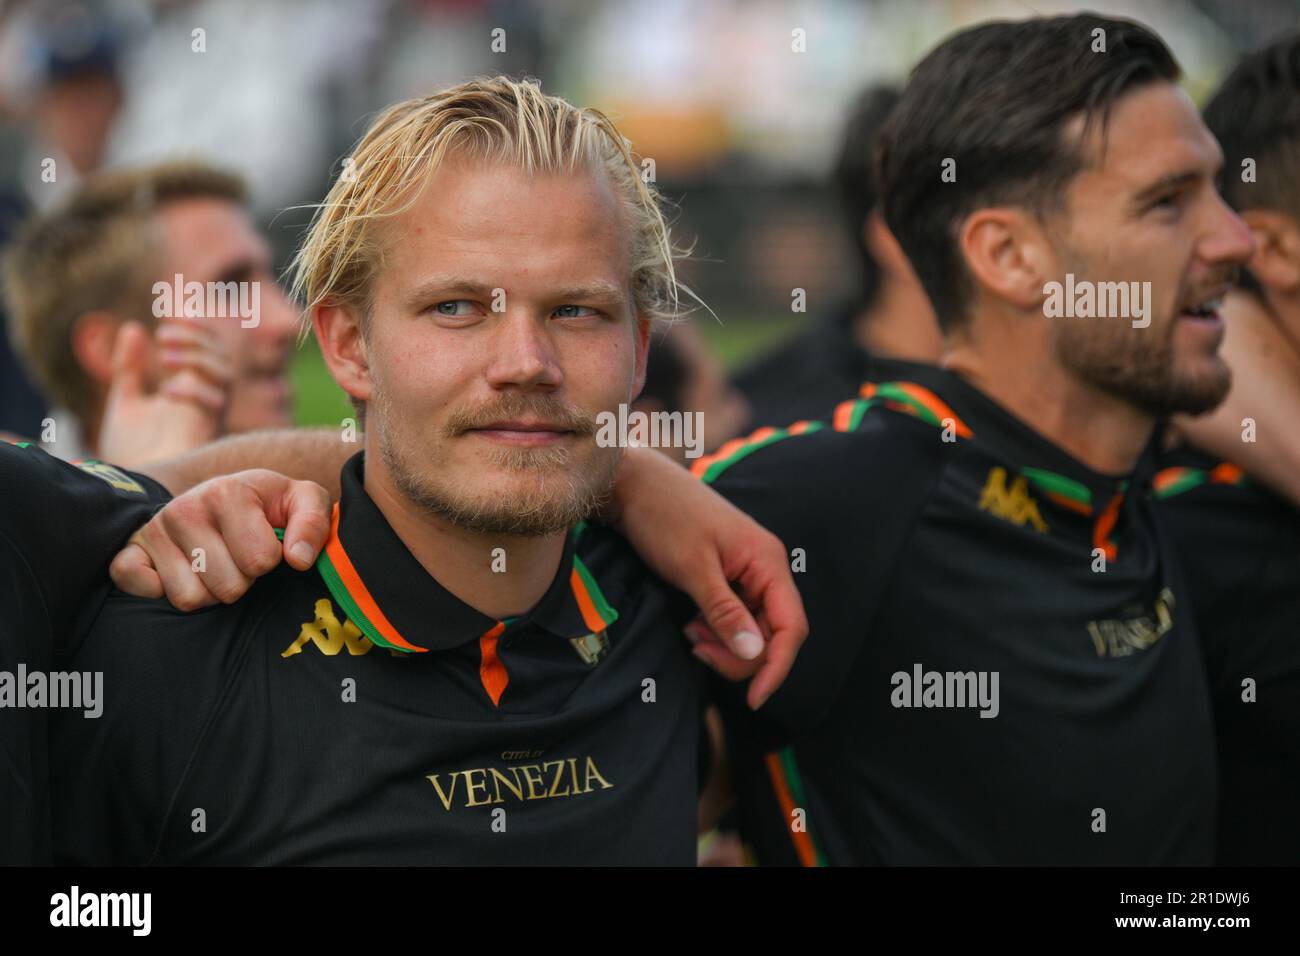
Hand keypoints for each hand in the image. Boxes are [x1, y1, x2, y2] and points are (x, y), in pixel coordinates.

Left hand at [97, 318, 231, 467]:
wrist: (132, 490)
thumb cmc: (132, 454)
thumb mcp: (125, 401)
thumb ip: (128, 368)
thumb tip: (133, 328)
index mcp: (189, 392)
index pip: (206, 350)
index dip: (196, 329)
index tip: (170, 316)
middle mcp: (204, 402)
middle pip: (219, 357)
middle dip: (196, 339)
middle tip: (163, 334)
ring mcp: (207, 416)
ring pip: (221, 373)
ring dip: (195, 357)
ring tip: (162, 356)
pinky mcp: (205, 432)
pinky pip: (212, 401)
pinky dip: (192, 389)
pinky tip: (166, 390)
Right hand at [110, 469, 331, 609]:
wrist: (225, 496)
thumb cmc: (269, 504)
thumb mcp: (304, 500)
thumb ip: (314, 523)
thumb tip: (299, 559)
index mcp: (226, 492)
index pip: (260, 561)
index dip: (271, 561)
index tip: (268, 545)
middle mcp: (184, 508)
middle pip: (227, 586)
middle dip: (243, 581)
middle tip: (240, 559)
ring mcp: (154, 530)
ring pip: (190, 598)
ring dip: (210, 592)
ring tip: (217, 565)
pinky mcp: (131, 550)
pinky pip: (136, 585)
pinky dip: (160, 591)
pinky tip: (182, 573)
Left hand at [605, 449, 807, 709]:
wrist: (633, 484)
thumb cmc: (664, 517)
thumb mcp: (693, 569)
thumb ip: (725, 613)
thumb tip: (755, 654)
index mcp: (767, 561)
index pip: (791, 627)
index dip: (777, 667)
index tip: (754, 700)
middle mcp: (764, 567)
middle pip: (773, 633)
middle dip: (741, 656)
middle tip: (698, 650)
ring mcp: (746, 572)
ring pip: (752, 629)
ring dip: (725, 644)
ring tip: (690, 635)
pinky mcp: (726, 576)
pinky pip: (734, 617)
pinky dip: (715, 631)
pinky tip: (691, 625)